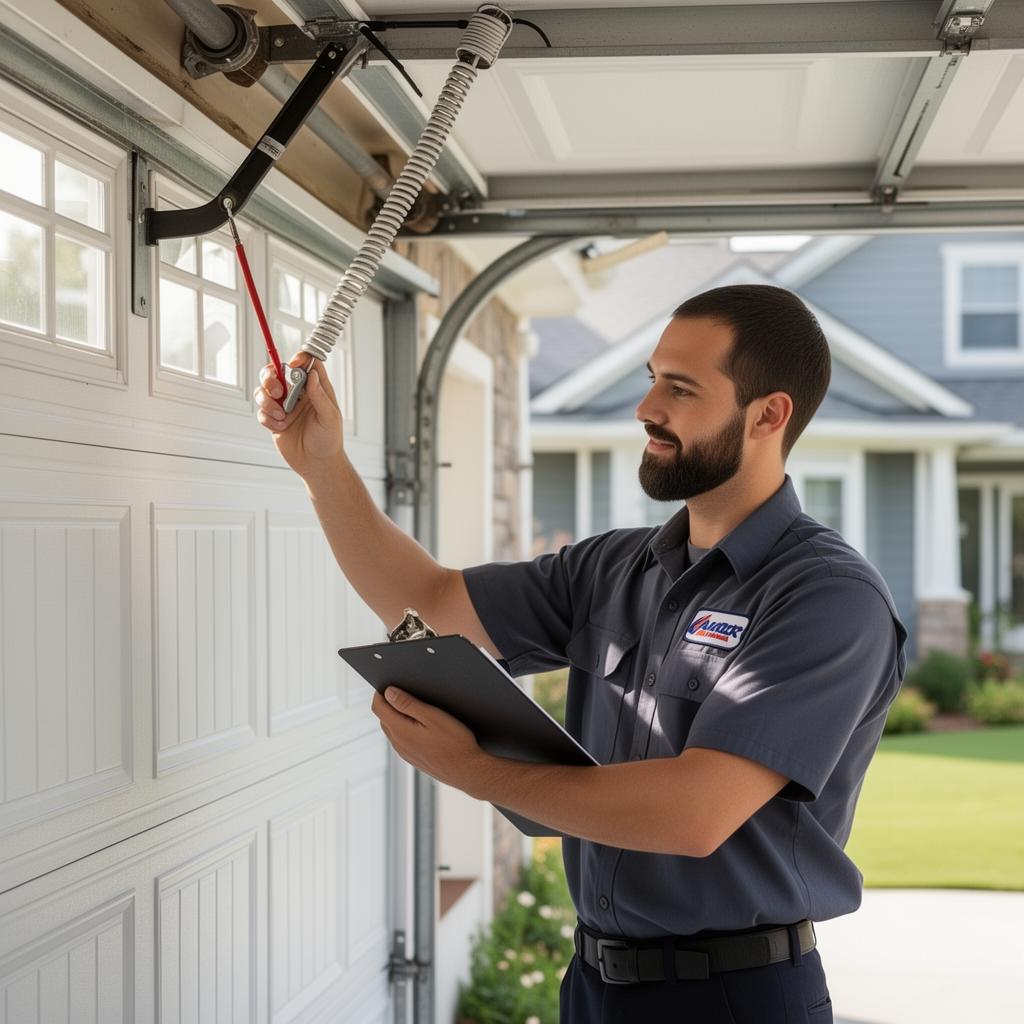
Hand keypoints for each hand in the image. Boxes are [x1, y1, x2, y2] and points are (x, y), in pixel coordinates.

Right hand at [253, 355, 343, 477]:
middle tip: (276, 391)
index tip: (294, 364)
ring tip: (280, 416)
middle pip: (277, 372)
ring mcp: (283, 406)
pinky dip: (267, 418)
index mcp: (315, 389)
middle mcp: (298, 394)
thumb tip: (312, 374)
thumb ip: (319, 395)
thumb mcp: (329, 417)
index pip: (306, 365)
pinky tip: (280, 427)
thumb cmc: (329, 441)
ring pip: (264, 390)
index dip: (299, 359)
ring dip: (267, 401)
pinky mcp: (273, 420)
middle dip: (271, 378)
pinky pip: (261, 411)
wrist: (317, 465)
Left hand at [371, 686, 493, 795]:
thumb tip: (388, 692)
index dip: (380, 693)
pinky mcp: (413, 759)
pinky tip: (422, 726)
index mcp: (400, 731)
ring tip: (416, 707)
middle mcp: (398, 744)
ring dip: (397, 717)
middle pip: (383, 718)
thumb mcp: (432, 716)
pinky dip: (405, 729)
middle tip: (406, 692)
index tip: (389, 683)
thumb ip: (408, 703)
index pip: (378, 707)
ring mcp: (405, 753)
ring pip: (392, 729)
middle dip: (389, 704)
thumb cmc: (455, 742)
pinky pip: (401, 740)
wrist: (467, 771)